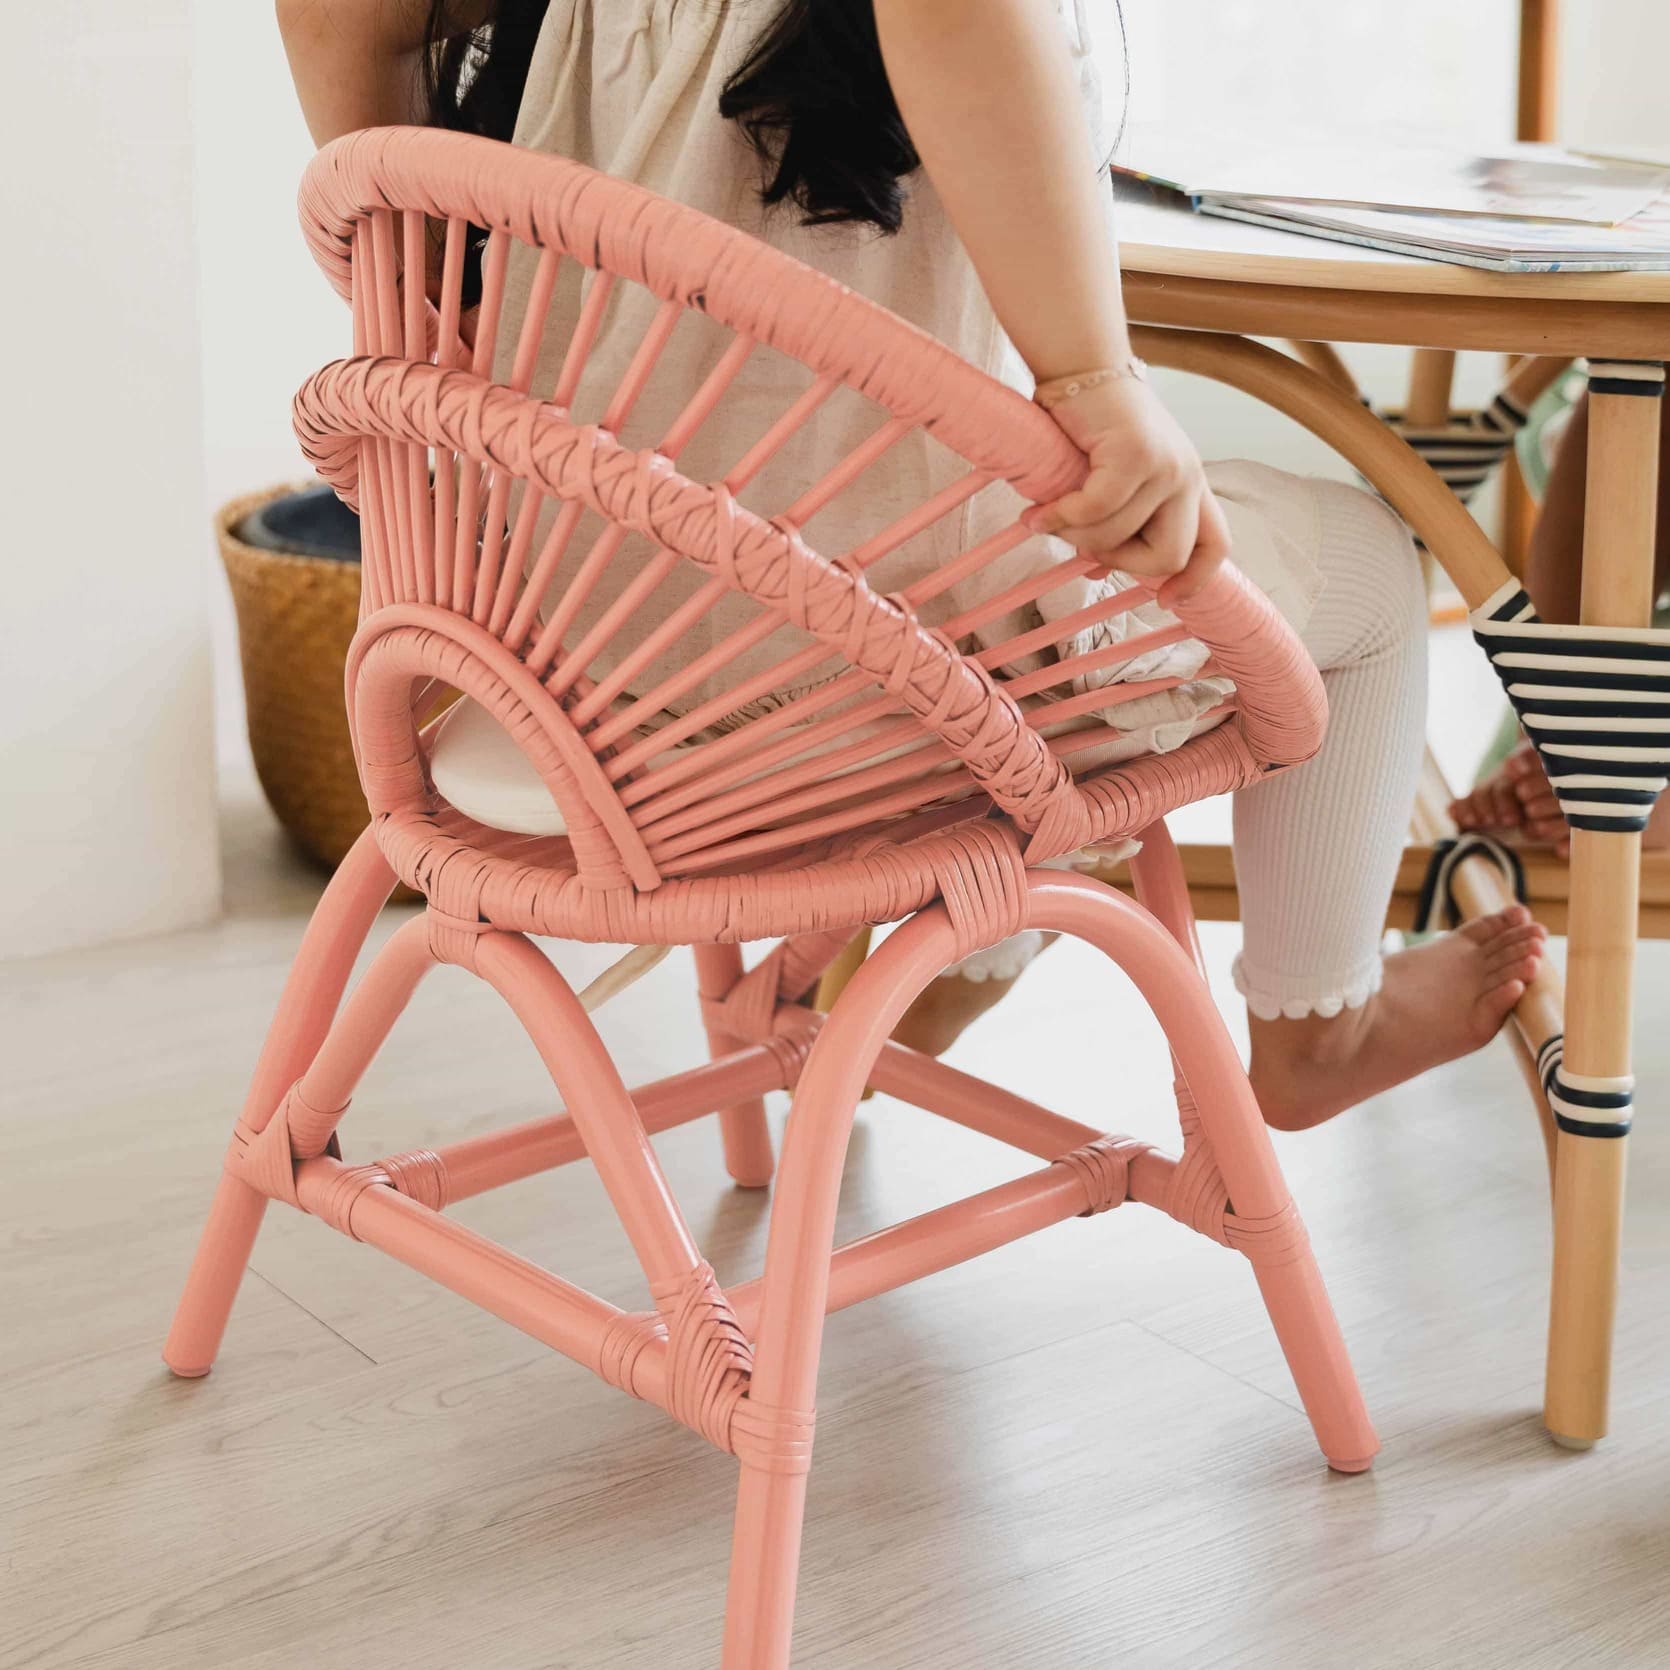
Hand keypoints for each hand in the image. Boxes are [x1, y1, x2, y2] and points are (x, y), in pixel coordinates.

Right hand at [1024, 376, 1230, 606]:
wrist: (1078, 366)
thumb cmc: (1087, 424)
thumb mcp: (1112, 479)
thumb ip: (1116, 520)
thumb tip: (1095, 568)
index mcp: (1188, 484)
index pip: (1214, 545)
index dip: (1194, 580)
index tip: (1165, 601)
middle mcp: (1188, 476)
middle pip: (1169, 557)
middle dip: (1120, 564)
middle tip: (1084, 547)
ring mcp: (1169, 465)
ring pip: (1120, 539)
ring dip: (1075, 537)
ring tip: (1049, 517)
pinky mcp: (1138, 455)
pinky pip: (1096, 512)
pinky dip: (1060, 518)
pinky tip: (1037, 513)